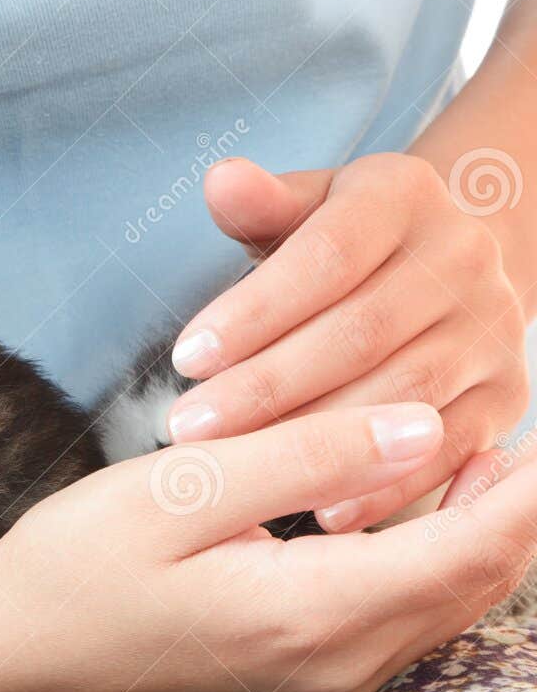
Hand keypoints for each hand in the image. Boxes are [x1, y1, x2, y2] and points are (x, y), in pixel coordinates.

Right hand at [0, 402, 534, 691]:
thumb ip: (306, 455)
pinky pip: (407, 617)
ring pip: (450, 603)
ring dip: (477, 528)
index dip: (526, 483)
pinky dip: (431, 557)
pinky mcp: (305, 676)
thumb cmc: (76, 560)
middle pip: (480, 582)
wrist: (12, 646)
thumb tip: (426, 427)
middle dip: (514, 500)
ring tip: (469, 445)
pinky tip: (404, 503)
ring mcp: (323, 681)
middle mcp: (337, 664)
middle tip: (514, 415)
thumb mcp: (178, 488)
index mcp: (311, 614)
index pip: (474, 550)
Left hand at [164, 156, 529, 532]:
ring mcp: (492, 331)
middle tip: (189, 428)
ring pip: (401, 395)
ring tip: (235, 467)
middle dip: (266, 386)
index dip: (254, 311)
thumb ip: (260, 204)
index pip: (325, 257)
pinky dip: (384, 486)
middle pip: (359, 332)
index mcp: (403, 196)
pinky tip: (317, 510)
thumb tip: (223, 180)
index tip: (186, 359)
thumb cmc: (336, 244)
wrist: (439, 266)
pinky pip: (446, 450)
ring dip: (314, 439)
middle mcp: (463, 259)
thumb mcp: (300, 209)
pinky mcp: (505, 397)